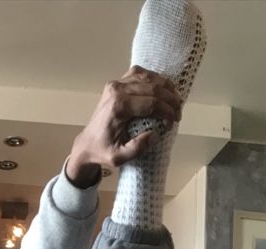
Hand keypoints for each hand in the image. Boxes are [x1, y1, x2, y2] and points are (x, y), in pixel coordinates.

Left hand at [65, 66, 181, 187]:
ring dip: (166, 87)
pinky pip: (139, 74)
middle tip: (178, 113)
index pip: (151, 103)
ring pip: (148, 77)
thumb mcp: (118, 157)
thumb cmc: (102, 151)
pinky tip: (163, 89)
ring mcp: (116, 84)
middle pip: (153, 88)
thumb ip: (137, 148)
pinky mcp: (117, 83)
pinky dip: (154, 79)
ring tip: (175, 101)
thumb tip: (154, 134)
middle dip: (170, 100)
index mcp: (118, 106)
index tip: (173, 123)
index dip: (167, 112)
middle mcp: (117, 90)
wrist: (86, 144)